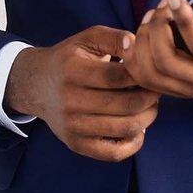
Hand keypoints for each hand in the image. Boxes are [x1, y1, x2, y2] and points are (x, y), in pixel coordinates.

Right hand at [5, 26, 160, 161]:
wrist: (36, 84)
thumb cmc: (69, 58)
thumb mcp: (87, 39)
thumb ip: (114, 38)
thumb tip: (136, 46)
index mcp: (73, 71)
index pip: (119, 77)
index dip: (143, 74)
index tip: (152, 71)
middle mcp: (70, 101)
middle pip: (127, 104)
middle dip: (151, 97)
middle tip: (156, 89)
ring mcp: (72, 126)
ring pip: (125, 128)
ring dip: (148, 117)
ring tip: (149, 105)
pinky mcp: (75, 144)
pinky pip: (114, 153)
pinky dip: (134, 143)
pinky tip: (138, 128)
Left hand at [122, 0, 192, 113]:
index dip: (184, 21)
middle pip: (166, 61)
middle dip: (157, 29)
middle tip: (163, 5)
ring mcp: (189, 89)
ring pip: (150, 72)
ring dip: (143, 42)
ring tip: (153, 17)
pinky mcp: (178, 91)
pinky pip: (145, 80)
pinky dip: (135, 57)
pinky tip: (142, 34)